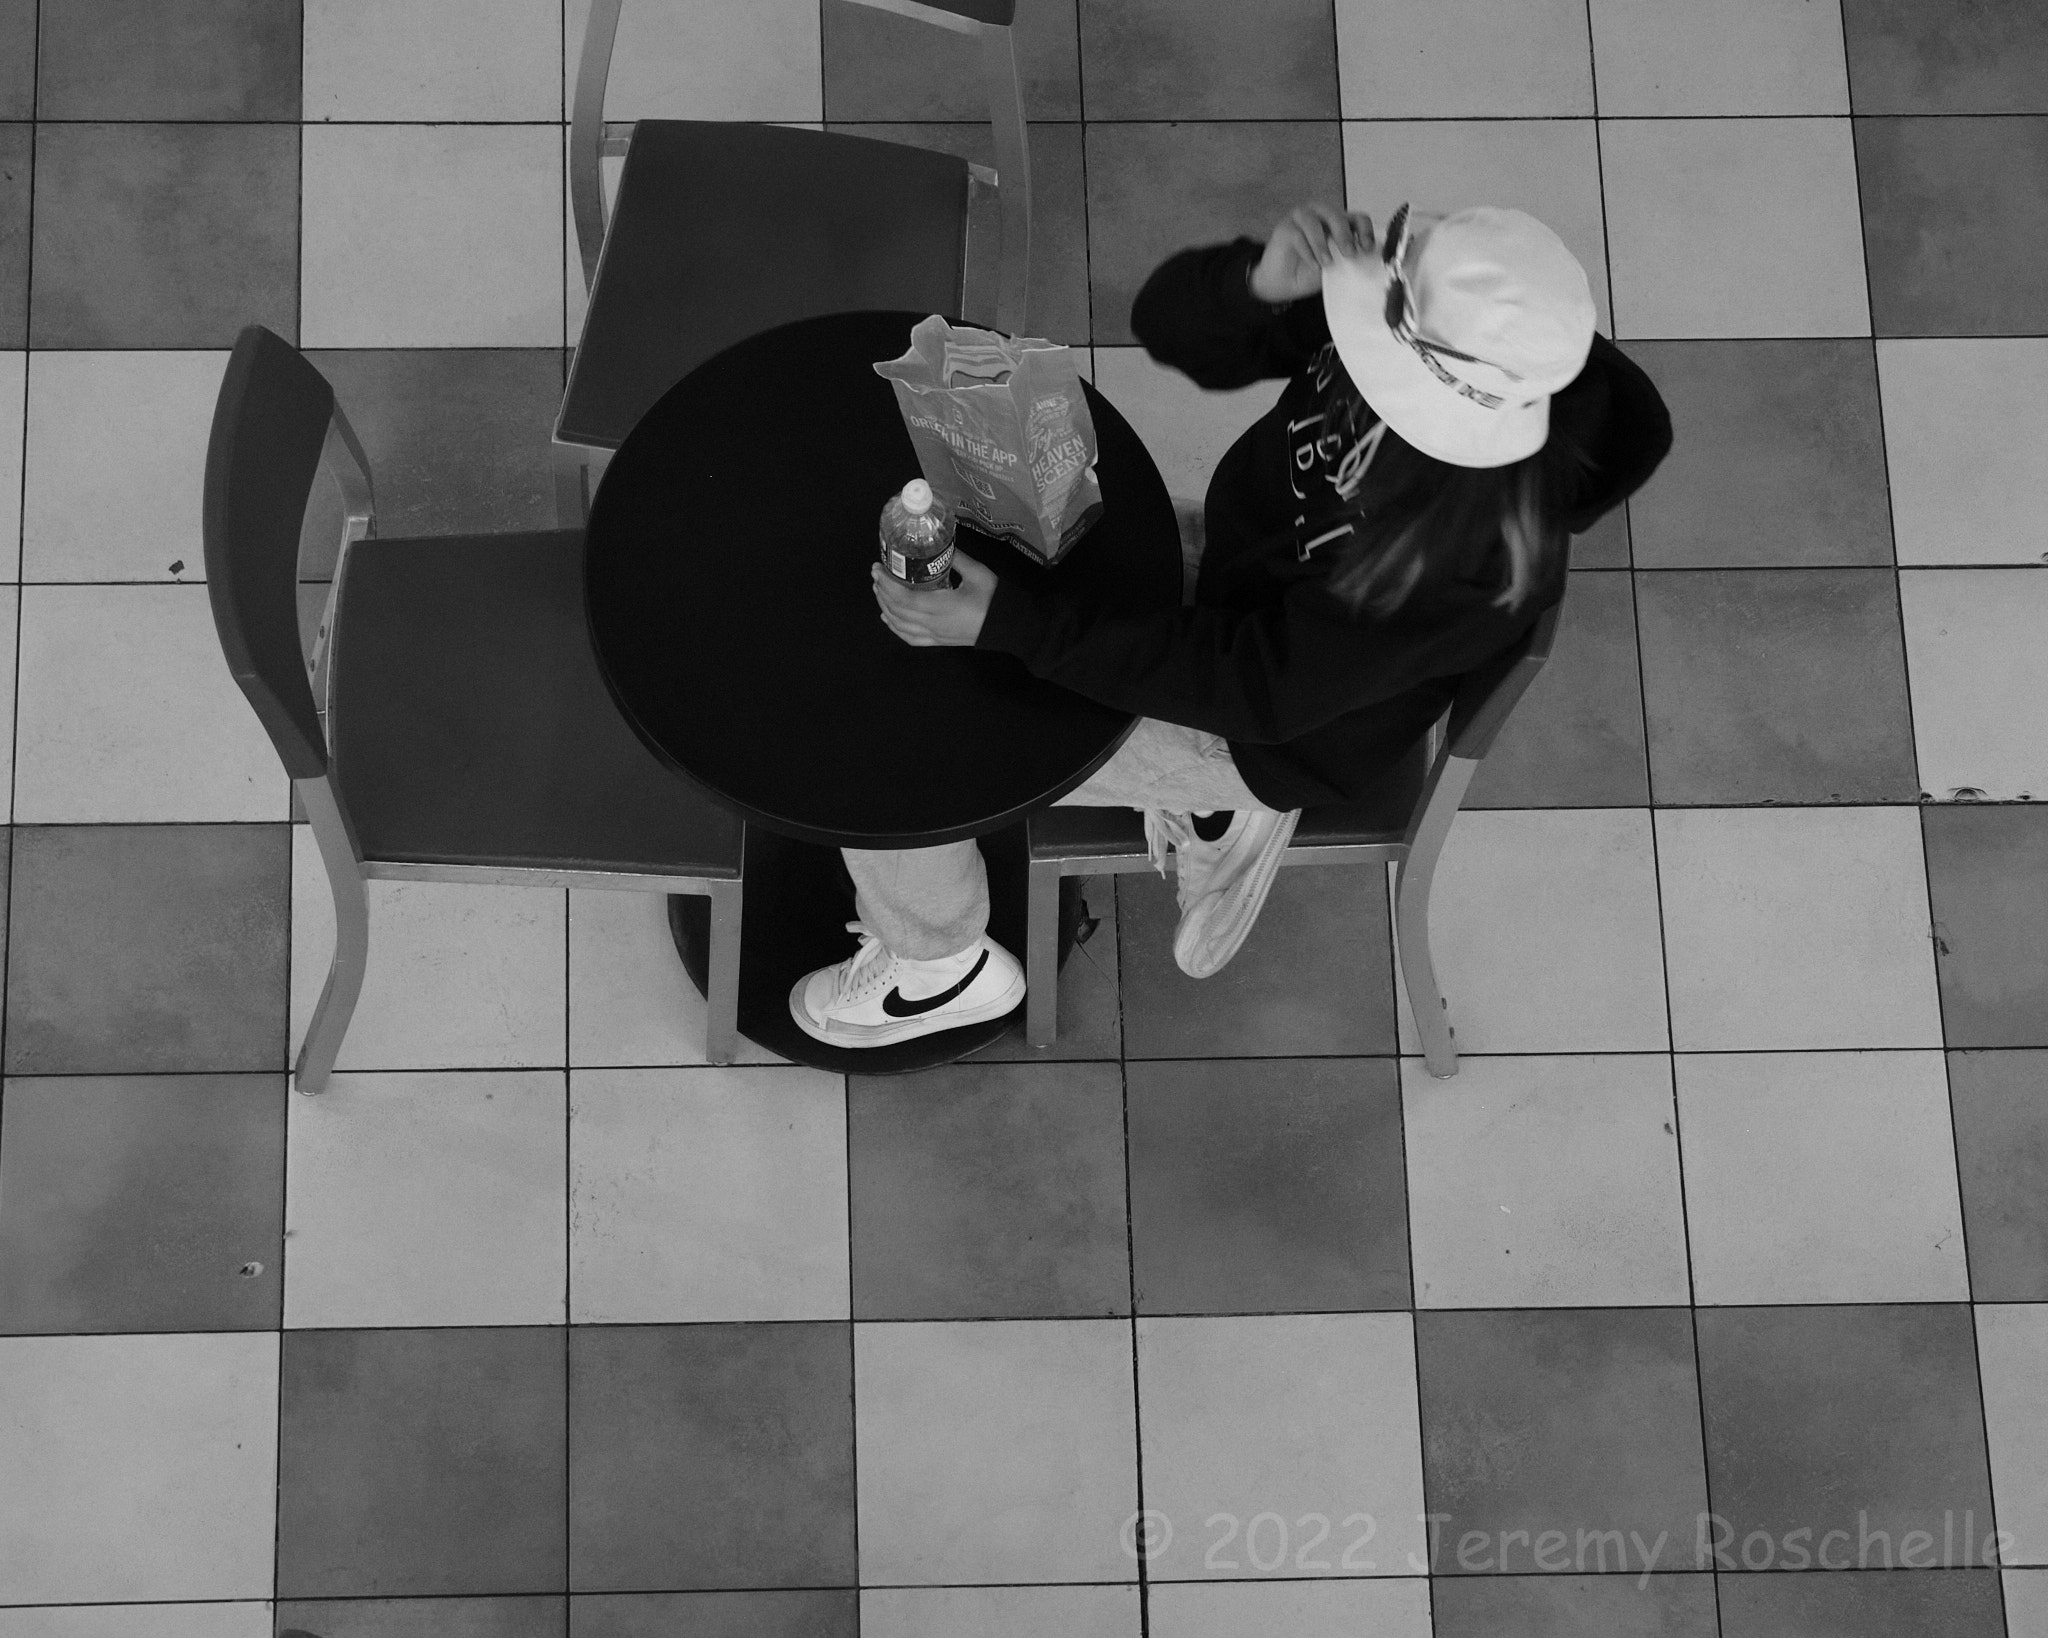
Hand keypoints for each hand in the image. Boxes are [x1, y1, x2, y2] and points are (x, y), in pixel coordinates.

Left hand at [871, 549, 996, 646]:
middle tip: (877, 574)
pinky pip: (910, 638)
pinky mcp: (938, 641)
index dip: (886, 583)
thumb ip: (956, 558)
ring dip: (885, 608)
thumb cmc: (994, 600)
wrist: (1008, 627)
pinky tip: (888, 619)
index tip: (878, 568)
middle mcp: (932, 624)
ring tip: (879, 591)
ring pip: (900, 625)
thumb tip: (939, 543)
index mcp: (940, 607)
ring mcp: (934, 635)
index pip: (903, 598)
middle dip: (882, 592)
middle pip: (896, 610)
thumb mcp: (978, 573)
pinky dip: (895, 628)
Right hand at [1249, 203, 1376, 302]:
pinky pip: (1297, 235)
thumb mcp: (1334, 267)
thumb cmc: (1308, 272)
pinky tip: (1313, 265)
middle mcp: (1320, 214)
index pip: (1357, 218)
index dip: (1365, 231)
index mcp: (1338, 222)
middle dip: (1344, 235)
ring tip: (1326, 263)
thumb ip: (1347, 259)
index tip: (1366, 248)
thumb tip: (1365, 259)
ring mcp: (1301, 218)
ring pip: (1314, 222)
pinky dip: (1308, 252)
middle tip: (1349, 254)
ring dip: (1322, 244)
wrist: (1281, 284)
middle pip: (1336, 215)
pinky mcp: (1285, 227)